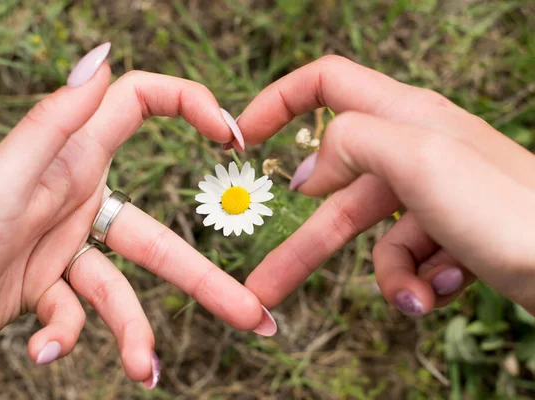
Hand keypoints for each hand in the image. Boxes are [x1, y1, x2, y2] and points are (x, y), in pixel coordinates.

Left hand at [0, 43, 271, 386]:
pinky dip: (65, 338)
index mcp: (71, 161)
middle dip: (204, 279)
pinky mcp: (49, 289)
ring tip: (145, 372)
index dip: (191, 105)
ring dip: (135, 334)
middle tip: (253, 314)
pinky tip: (40, 352)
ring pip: (123, 292)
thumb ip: (55, 122)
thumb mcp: (2, 182)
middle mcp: (77, 199)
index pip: (141, 105)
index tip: (234, 140)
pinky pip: (75, 316)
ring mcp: (64, 248)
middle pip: (158, 237)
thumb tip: (104, 54)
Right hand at [236, 55, 534, 315]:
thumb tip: (309, 173)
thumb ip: (349, 145)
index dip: (277, 103)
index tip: (242, 140)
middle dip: (302, 246)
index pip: (324, 82)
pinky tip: (446, 288)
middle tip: (263, 287)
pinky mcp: (445, 234)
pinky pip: (407, 261)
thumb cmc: (506, 206)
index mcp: (402, 114)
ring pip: (372, 239)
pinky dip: (420, 281)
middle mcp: (411, 149)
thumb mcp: (416, 158)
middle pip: (334, 190)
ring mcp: (428, 194)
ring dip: (389, 275)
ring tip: (417, 298)